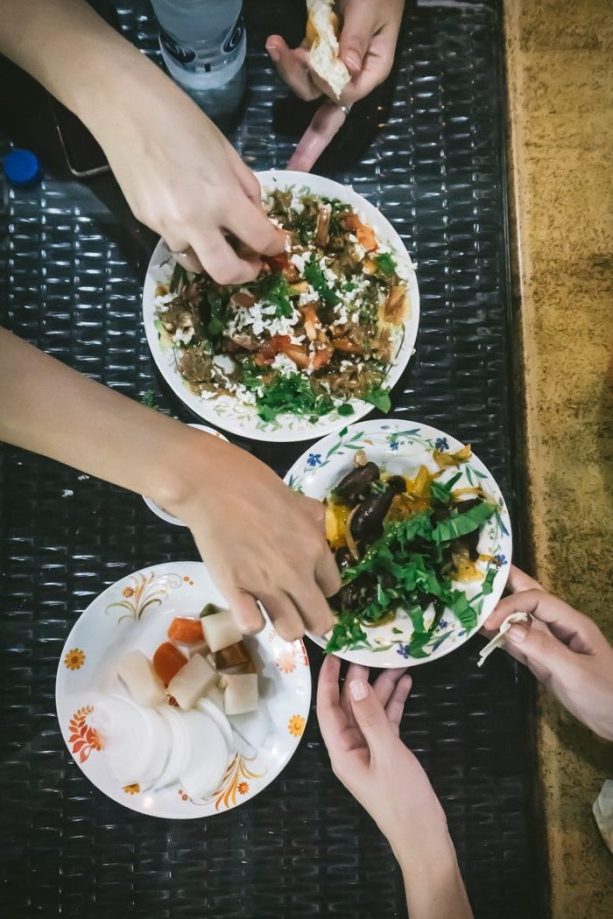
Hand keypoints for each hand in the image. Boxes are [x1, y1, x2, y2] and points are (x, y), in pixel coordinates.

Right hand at [0, 0, 285, 285]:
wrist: (125, 108)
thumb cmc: (181, 119)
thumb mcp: (227, 150)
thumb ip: (246, 187)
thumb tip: (255, 214)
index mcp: (222, 197)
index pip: (259, 239)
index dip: (274, 246)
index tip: (276, 244)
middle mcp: (194, 221)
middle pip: (225, 274)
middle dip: (245, 273)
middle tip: (252, 262)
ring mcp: (166, 226)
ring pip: (196, 263)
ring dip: (212, 258)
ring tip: (218, 239)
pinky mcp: (145, 222)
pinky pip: (174, 244)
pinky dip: (189, 239)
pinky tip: (189, 217)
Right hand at [163, 434, 339, 641]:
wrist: (213, 485)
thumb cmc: (255, 484)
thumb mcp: (299, 500)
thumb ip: (313, 523)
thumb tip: (317, 536)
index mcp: (315, 548)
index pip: (333, 588)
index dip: (321, 588)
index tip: (310, 584)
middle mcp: (297, 572)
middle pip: (320, 621)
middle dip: (312, 618)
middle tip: (298, 609)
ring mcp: (266, 585)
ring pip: (291, 631)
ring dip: (285, 624)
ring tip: (274, 611)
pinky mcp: (234, 591)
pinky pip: (252, 626)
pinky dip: (252, 621)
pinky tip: (248, 607)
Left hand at [267, 0, 404, 170]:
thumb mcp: (369, 9)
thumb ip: (356, 39)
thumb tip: (346, 71)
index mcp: (373, 70)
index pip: (348, 96)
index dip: (328, 86)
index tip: (315, 61)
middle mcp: (352, 76)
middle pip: (327, 112)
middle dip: (309, 142)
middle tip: (294, 166)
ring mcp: (332, 65)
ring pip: (306, 88)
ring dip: (289, 71)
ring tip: (275, 44)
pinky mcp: (316, 51)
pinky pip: (298, 66)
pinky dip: (284, 58)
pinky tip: (275, 42)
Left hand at [316, 655, 443, 848]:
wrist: (424, 837)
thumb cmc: (402, 800)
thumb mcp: (388, 754)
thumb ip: (373, 718)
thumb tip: (357, 682)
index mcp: (341, 752)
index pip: (327, 709)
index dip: (329, 680)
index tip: (335, 654)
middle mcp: (351, 748)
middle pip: (350, 706)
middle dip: (360, 679)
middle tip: (371, 651)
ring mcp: (369, 750)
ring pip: (370, 711)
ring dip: (382, 688)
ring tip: (396, 662)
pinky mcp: (387, 753)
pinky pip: (386, 721)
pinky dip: (394, 703)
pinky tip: (406, 683)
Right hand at [482, 566, 612, 739]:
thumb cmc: (604, 694)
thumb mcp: (574, 673)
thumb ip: (543, 649)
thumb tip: (508, 629)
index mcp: (571, 622)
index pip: (536, 600)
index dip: (510, 605)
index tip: (488, 620)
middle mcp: (559, 627)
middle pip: (530, 597)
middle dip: (507, 585)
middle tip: (478, 576)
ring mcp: (550, 645)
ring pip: (521, 620)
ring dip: (500, 612)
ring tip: (472, 603)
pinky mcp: (543, 662)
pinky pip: (519, 644)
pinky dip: (502, 638)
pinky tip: (485, 634)